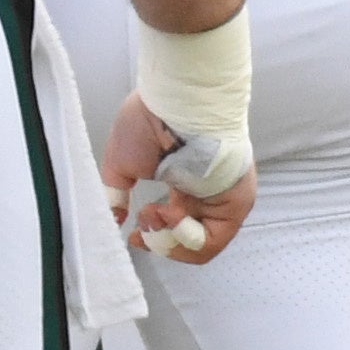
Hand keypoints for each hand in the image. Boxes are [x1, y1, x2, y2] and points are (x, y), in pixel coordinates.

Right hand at [102, 96, 253, 263]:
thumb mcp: (122, 163)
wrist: (175, 103)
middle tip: (142, 226)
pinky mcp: (235, 203)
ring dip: (169, 240)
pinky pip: (212, 239)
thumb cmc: (149, 123)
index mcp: (185, 181)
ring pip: (201, 245)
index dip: (152, 237)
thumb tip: (114, 218)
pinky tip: (166, 214)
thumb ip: (116, 194)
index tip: (133, 235)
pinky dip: (184, 238)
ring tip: (153, 214)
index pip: (174, 224)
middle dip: (158, 241)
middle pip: (187, 241)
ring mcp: (223, 199)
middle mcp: (207, 193)